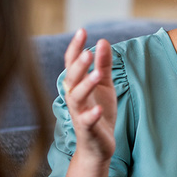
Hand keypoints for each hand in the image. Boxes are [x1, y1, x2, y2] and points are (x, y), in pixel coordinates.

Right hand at [62, 29, 116, 162]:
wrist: (98, 145)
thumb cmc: (98, 111)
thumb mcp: (104, 85)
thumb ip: (103, 64)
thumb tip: (103, 41)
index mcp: (78, 85)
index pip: (72, 63)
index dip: (75, 47)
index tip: (82, 30)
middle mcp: (75, 98)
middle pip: (72, 78)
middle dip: (79, 65)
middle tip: (88, 52)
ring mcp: (79, 114)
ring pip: (77, 97)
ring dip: (86, 85)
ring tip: (96, 74)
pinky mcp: (88, 129)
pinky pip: (87, 121)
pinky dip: (92, 115)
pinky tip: (98, 109)